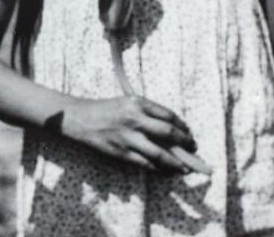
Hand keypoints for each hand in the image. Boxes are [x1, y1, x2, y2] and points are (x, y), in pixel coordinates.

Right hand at [61, 95, 210, 174]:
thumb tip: (171, 129)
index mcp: (138, 103)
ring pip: (159, 153)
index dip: (182, 126)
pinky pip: (145, 163)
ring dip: (176, 162)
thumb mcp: (128, 103)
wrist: (80, 118)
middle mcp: (134, 118)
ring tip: (185, 167)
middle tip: (193, 148)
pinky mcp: (120, 152)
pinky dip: (158, 168)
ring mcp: (127, 137)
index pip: (168, 115)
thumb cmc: (106, 109)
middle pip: (167, 133)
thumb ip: (147, 113)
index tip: (189, 133)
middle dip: (184, 142)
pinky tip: (166, 171)